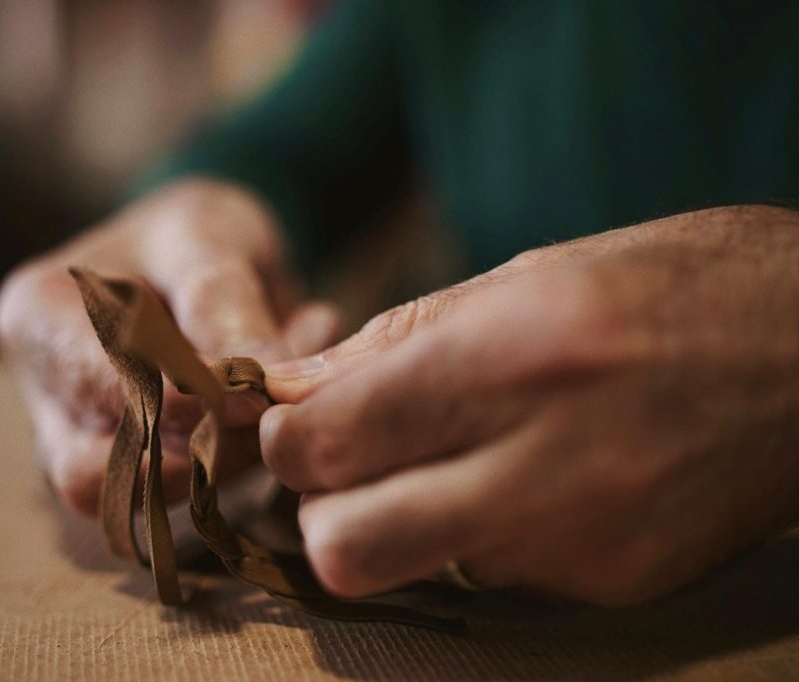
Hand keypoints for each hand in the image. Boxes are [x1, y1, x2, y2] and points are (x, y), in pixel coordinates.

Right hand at [0, 178, 338, 514]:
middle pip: (102, 467)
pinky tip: (280, 407)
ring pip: (142, 496)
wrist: (202, 250)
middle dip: (199, 449)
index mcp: (39, 318)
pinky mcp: (131, 467)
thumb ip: (224, 302)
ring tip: (283, 396)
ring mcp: (82, 438)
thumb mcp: (208, 235)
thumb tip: (257, 384)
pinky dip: (240, 461)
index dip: (182, 401)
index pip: (97, 387)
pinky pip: (182, 493)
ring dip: (227, 461)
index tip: (256, 394)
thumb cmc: (193, 230)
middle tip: (271, 407)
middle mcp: (47, 392)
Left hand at [260, 205, 798, 605]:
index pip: (324, 444)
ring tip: (455, 457)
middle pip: (344, 547)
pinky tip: (531, 481)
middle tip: (349, 463)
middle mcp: (542, 466)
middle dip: (322, 507)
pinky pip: (491, 578)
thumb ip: (391, 344)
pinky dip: (481, 535)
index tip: (299, 422)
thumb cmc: (664, 288)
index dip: (286, 438)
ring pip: (414, 568)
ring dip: (401, 522)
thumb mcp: (523, 279)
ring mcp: (580, 543)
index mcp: (508, 362)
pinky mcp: (612, 585)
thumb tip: (288, 393)